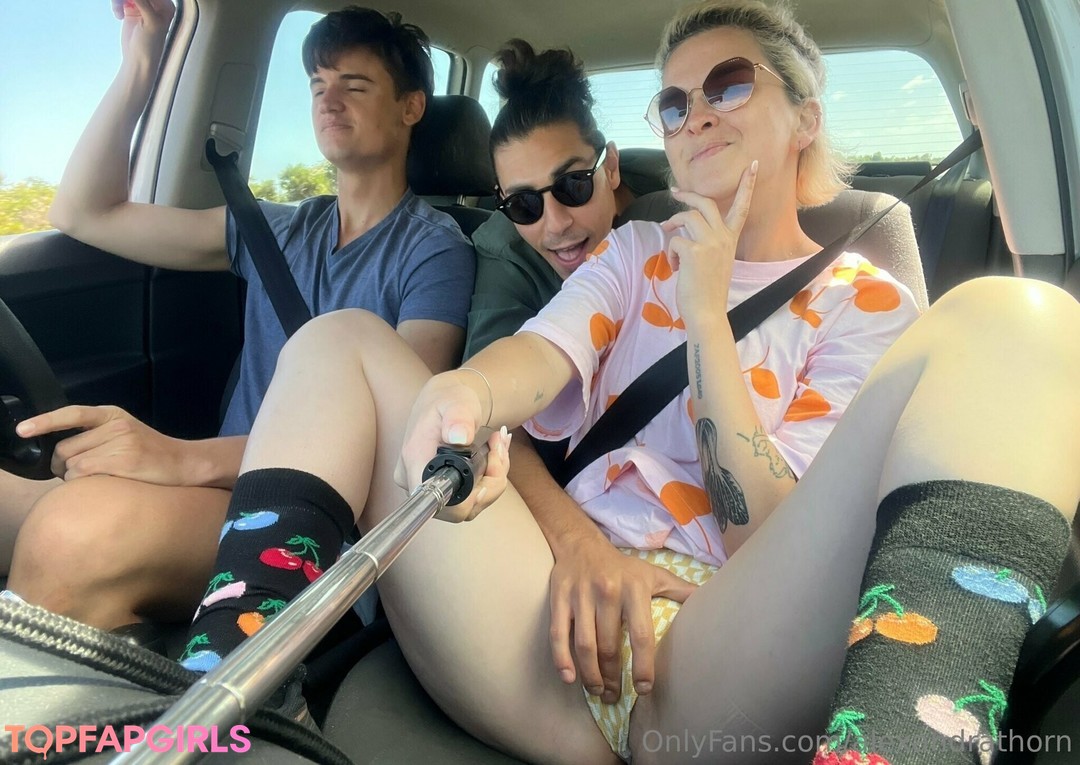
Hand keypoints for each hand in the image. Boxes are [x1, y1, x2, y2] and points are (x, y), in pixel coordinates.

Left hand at [16, 405, 191, 484]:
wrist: (185, 463)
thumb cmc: (151, 452)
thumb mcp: (125, 433)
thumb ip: (96, 434)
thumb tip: (60, 450)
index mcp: (113, 415)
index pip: (72, 414)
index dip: (44, 421)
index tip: (22, 430)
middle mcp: (115, 426)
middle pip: (65, 448)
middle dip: (61, 465)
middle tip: (75, 473)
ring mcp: (120, 444)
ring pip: (71, 465)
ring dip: (74, 477)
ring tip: (96, 478)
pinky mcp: (123, 462)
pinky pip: (84, 475)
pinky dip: (84, 483)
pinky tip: (101, 483)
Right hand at [112, 0, 175, 66]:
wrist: (137, 59)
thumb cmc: (149, 45)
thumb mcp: (150, 21)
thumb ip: (143, 2)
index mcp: (167, 6)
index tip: (131, 1)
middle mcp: (156, 5)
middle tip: (124, 3)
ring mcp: (142, 6)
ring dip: (120, 1)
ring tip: (118, 12)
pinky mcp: (131, 9)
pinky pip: (121, 0)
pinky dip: (117, 4)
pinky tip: (118, 15)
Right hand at [395, 373, 510, 522]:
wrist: (447, 401)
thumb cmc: (449, 399)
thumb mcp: (456, 402)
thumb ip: (458, 418)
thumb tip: (459, 437)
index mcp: (415, 460)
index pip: (438, 500)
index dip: (467, 500)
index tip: (488, 475)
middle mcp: (417, 480)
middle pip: (460, 508)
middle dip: (490, 482)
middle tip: (499, 448)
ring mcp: (431, 487)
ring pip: (471, 504)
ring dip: (494, 477)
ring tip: (498, 444)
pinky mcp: (445, 489)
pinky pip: (474, 497)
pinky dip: (491, 478)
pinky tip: (495, 452)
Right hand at [549, 536, 696, 701]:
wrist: (581, 544)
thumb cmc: (622, 567)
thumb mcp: (653, 574)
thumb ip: (681, 589)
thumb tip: (713, 600)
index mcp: (635, 589)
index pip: (641, 634)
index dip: (643, 665)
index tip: (644, 688)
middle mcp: (608, 592)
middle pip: (610, 646)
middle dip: (613, 677)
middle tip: (614, 697)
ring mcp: (581, 595)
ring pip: (585, 644)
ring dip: (591, 674)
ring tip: (597, 691)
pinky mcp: (560, 597)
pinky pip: (559, 633)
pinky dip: (562, 659)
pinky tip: (569, 678)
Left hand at [661, 160, 756, 321]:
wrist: (708, 313)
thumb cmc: (708, 291)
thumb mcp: (714, 261)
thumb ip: (706, 242)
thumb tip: (681, 229)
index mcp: (731, 239)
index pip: (742, 207)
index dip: (747, 185)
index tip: (753, 165)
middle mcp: (723, 237)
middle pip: (705, 203)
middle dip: (688, 194)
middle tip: (675, 192)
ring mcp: (710, 243)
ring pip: (686, 218)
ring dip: (673, 224)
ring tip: (669, 237)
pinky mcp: (693, 251)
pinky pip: (674, 240)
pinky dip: (670, 253)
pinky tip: (677, 268)